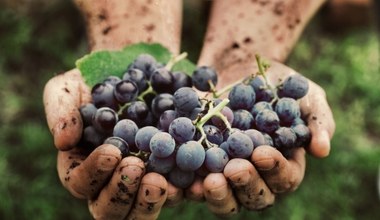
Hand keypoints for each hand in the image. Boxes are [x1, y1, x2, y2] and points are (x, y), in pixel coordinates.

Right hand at [43, 0, 183, 218]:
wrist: (136, 68)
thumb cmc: (96, 80)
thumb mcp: (70, 87)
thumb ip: (60, 110)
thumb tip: (63, 142)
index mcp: (84, 166)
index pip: (81, 182)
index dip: (94, 173)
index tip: (112, 151)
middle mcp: (112, 180)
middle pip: (110, 209)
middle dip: (122, 193)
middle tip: (136, 168)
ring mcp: (143, 178)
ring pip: (142, 209)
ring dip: (150, 200)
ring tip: (161, 180)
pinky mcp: (171, 171)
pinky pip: (178, 190)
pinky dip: (185, 190)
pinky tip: (194, 182)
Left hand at [198, 60, 334, 215]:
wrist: (241, 68)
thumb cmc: (279, 85)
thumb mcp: (306, 96)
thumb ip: (318, 121)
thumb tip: (322, 150)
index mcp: (284, 165)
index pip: (285, 178)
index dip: (275, 170)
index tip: (262, 153)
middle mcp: (256, 175)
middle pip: (254, 196)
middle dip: (245, 184)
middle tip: (234, 169)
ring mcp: (226, 172)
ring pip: (224, 197)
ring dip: (216, 194)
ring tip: (208, 181)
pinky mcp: (200, 163)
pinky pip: (193, 181)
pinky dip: (186, 185)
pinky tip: (179, 179)